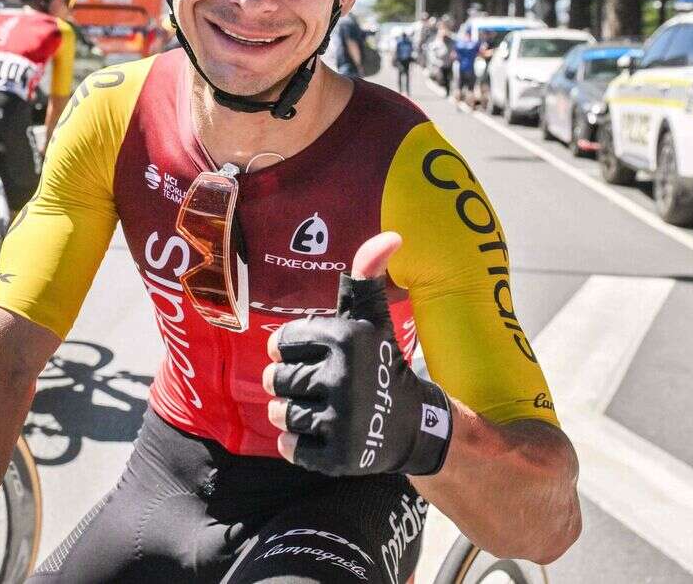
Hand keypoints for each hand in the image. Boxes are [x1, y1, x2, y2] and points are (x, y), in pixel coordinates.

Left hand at [263, 231, 452, 476]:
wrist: (416, 424)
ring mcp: (340, 420)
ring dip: (291, 413)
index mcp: (345, 339)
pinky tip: (320, 434)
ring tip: (317, 408)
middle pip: (276, 380)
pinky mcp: (337, 456)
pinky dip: (298, 445)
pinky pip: (291, 449)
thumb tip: (389, 236)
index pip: (280, 343)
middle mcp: (342, 378)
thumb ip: (366, 277)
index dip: (288, 351)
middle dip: (288, 383)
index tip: (309, 356)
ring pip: (281, 413)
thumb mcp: (373, 319)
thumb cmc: (381, 364)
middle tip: (315, 385)